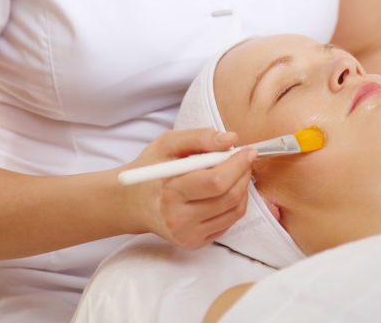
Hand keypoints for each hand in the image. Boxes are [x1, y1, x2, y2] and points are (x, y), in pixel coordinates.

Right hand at [122, 128, 255, 249]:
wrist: (132, 203)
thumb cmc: (151, 169)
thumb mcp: (168, 143)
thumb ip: (199, 137)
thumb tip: (231, 139)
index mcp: (170, 191)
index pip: (216, 182)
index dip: (237, 164)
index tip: (248, 150)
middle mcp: (179, 218)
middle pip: (228, 197)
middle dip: (243, 174)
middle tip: (245, 158)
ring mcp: (188, 235)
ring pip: (234, 211)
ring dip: (242, 188)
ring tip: (234, 171)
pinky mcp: (195, 243)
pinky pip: (228, 223)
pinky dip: (234, 203)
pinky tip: (224, 190)